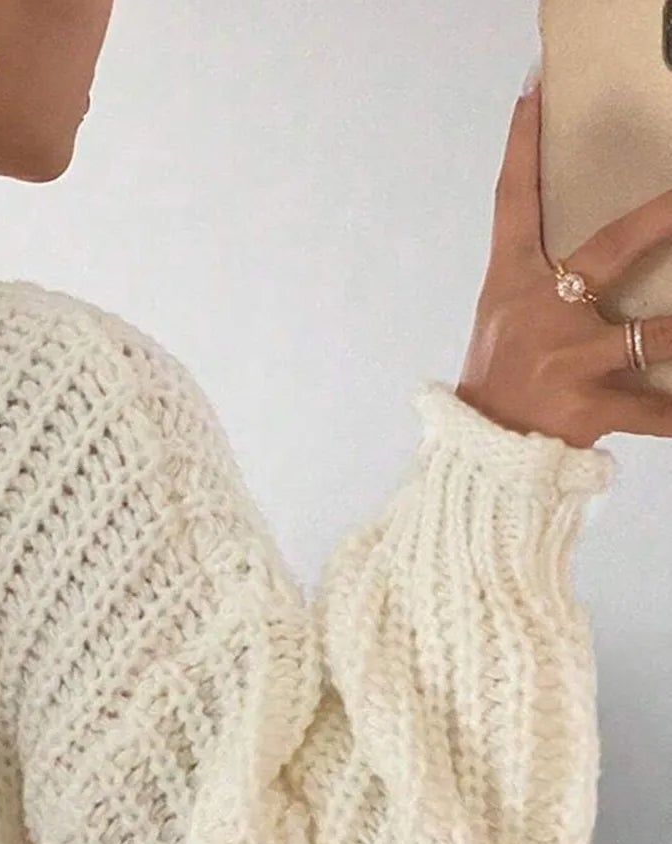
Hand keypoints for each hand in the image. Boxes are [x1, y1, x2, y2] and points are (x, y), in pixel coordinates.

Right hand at [456, 79, 671, 447]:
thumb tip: (585, 260)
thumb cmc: (496, 383)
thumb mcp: (504, 324)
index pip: (513, 204)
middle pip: (612, 249)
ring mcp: (568, 360)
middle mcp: (543, 313)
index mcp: (513, 285)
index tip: (533, 95)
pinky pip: (649, 410)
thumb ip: (541, 286)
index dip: (522, 147)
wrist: (481, 458)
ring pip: (651, 335)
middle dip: (660, 219)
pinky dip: (671, 414)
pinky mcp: (588, 406)